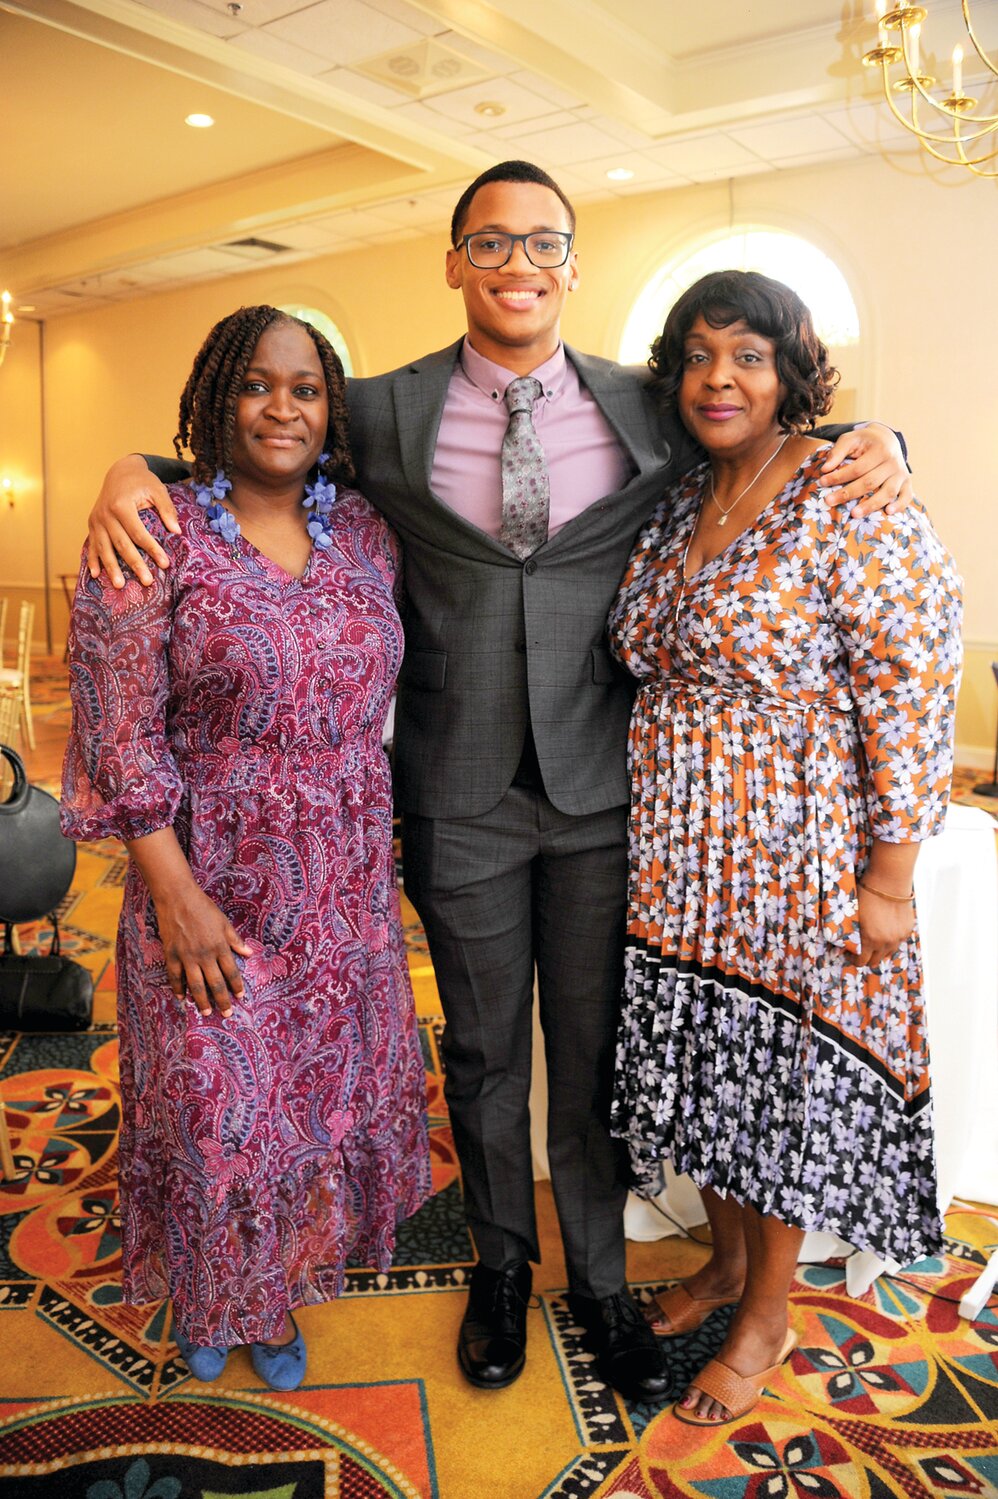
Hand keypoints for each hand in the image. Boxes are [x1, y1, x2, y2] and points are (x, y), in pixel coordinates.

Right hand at [87, 455, 179, 587]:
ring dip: (111, 568)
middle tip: (147, 582)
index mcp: (121, 505)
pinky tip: (96, 575)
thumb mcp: (157, 489)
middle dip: (134, 564)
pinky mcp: (92, 524)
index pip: (138, 532)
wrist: (120, 471)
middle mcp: (105, 514)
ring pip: (104, 548)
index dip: (152, 549)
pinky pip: (91, 545)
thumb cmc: (142, 481)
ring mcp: (96, 520)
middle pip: (121, 544)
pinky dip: (92, 560)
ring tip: (120, 586)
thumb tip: (176, 531)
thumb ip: (167, 509)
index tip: (165, 564)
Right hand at [153, 881, 251, 1017]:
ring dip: (201, 1000)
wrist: (177, 898)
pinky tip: (182, 998)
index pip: (231, 971)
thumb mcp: (224, 922)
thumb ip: (235, 940)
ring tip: (205, 1012)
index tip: (241, 997)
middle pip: (215, 982)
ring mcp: (186, 956)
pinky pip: (175, 976)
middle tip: (226, 1013)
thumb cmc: (203, 908)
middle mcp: (204, 954)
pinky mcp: (171, 954)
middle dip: (222, 1000)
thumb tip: (250, 953)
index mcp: (219, 946)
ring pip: (195, 984)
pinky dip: (178, 988)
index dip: (237, 985)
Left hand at [820, 423, 911, 518]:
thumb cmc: (864, 442)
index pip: (857, 468)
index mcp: (880, 449)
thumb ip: (837, 452)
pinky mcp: (906, 483)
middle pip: (870, 482)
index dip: (839, 476)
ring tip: (854, 514)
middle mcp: (893, 462)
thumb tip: (825, 469)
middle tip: (829, 501)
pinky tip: (888, 512)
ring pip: (887, 493)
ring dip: (871, 505)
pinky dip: (900, 506)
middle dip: (848, 493)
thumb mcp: (850, 439)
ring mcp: (901, 474)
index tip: (822, 482)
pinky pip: (906, 497)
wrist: (886, 439)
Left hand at [856, 884, 914, 967]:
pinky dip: (890, 940)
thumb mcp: (853, 915)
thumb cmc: (867, 894)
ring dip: (879, 950)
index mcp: (870, 939)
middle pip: (875, 961)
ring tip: (873, 939)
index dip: (853, 960)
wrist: (889, 881)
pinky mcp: (907, 930)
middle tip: (860, 949)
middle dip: (866, 957)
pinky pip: (897, 942)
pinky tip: (884, 929)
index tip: (848, 953)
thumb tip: (844, 943)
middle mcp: (886, 942)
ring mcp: (898, 937)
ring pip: (888, 953)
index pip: (861, 962)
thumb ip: (851, 933)